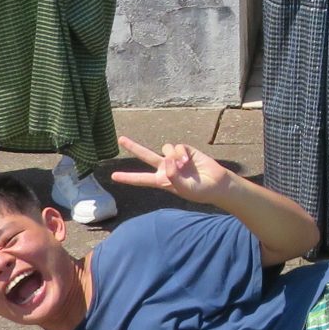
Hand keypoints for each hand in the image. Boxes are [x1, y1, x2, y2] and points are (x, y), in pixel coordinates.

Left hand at [110, 135, 234, 202]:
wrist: (216, 183)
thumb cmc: (199, 190)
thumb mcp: (183, 189)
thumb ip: (172, 176)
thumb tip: (166, 159)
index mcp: (161, 181)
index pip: (141, 179)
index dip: (127, 177)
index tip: (113, 177)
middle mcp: (165, 168)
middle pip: (145, 156)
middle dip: (133, 147)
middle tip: (120, 139)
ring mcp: (174, 158)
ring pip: (165, 148)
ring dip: (172, 155)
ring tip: (183, 165)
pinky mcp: (185, 150)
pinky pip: (177, 147)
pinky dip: (181, 153)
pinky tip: (188, 161)